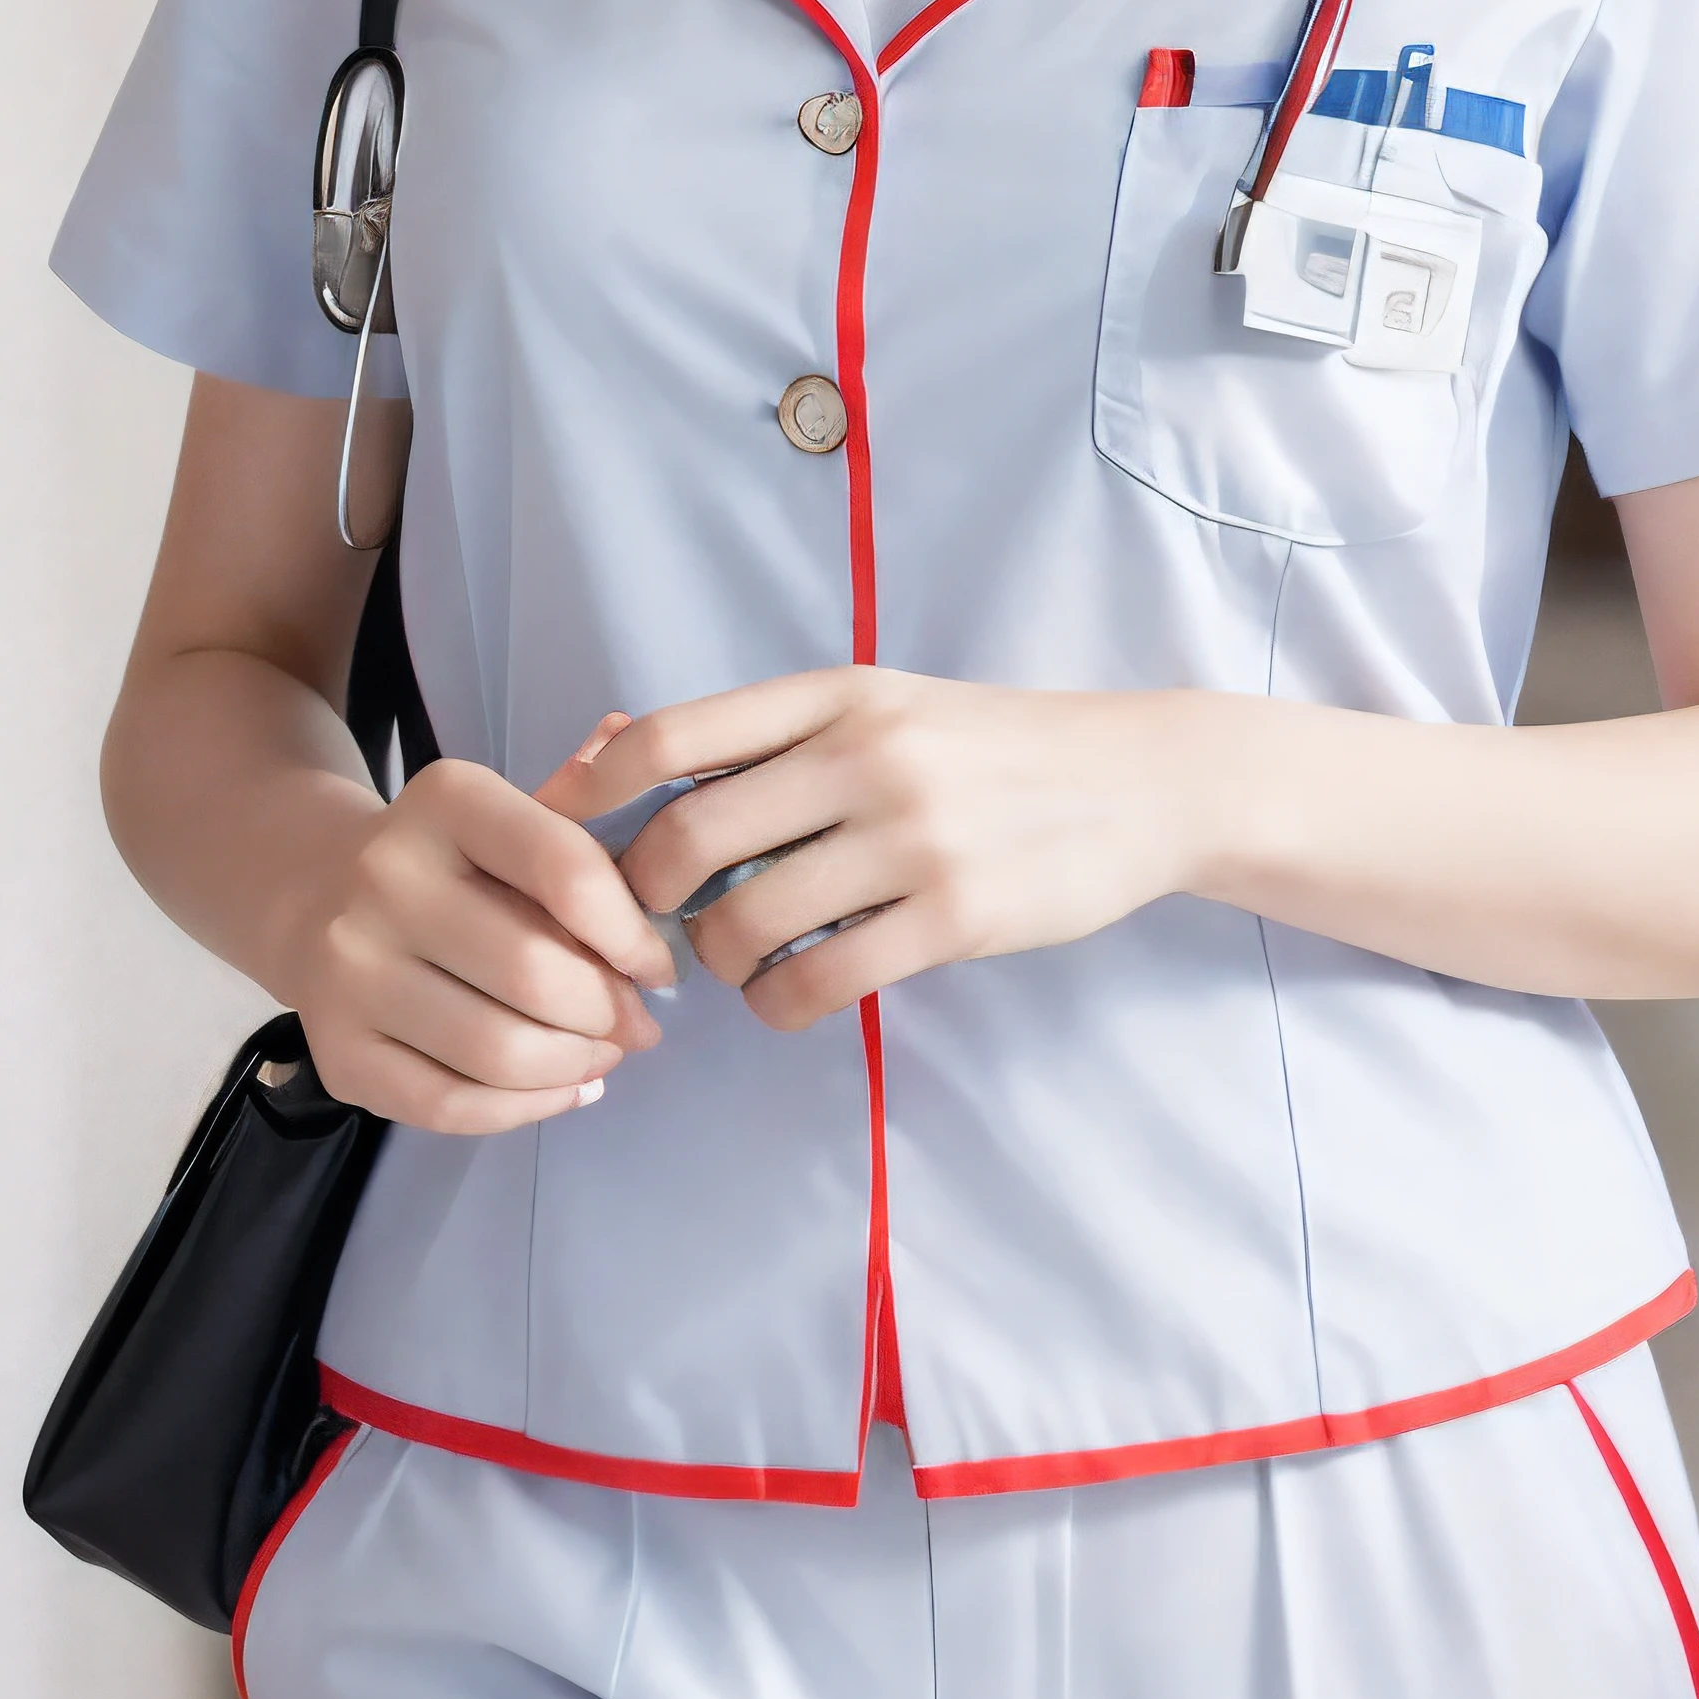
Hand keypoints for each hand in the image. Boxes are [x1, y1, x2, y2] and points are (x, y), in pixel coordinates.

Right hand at [285, 732, 677, 1130]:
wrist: (318, 892)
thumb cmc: (456, 862)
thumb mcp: (517, 820)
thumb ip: (595, 853)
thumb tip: (661, 943)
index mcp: (447, 801)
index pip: (565, 869)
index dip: (632, 932)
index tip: (657, 965)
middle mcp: (383, 878)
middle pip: (534, 973)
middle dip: (609, 1011)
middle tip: (636, 1023)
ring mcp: (348, 971)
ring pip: (498, 1052)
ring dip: (575, 1064)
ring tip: (602, 1053)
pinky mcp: (337, 1052)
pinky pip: (452, 1105)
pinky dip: (527, 1108)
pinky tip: (561, 1087)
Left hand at [534, 671, 1205, 1033]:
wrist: (1140, 780)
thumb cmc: (991, 746)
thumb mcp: (881, 705)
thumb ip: (762, 733)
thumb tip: (604, 746)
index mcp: (839, 693)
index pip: (671, 735)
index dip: (588, 791)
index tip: (558, 836)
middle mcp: (868, 755)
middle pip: (686, 839)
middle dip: (639, 900)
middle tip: (648, 926)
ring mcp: (913, 838)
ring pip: (743, 922)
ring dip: (713, 961)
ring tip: (733, 961)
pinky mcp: (954, 917)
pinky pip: (819, 982)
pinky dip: (777, 1004)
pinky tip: (789, 995)